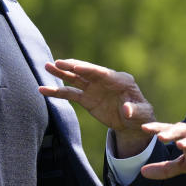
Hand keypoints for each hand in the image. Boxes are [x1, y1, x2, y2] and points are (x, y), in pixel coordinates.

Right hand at [40, 59, 155, 156]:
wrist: (133, 123)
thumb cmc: (141, 116)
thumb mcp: (142, 114)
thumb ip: (135, 110)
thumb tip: (126, 110)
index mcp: (121, 80)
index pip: (102, 73)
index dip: (89, 69)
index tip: (76, 67)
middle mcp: (105, 80)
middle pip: (86, 71)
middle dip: (73, 66)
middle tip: (58, 63)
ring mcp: (94, 88)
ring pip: (75, 78)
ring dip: (61, 73)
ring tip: (47, 66)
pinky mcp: (86, 98)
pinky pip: (69, 94)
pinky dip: (57, 92)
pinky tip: (43, 90)